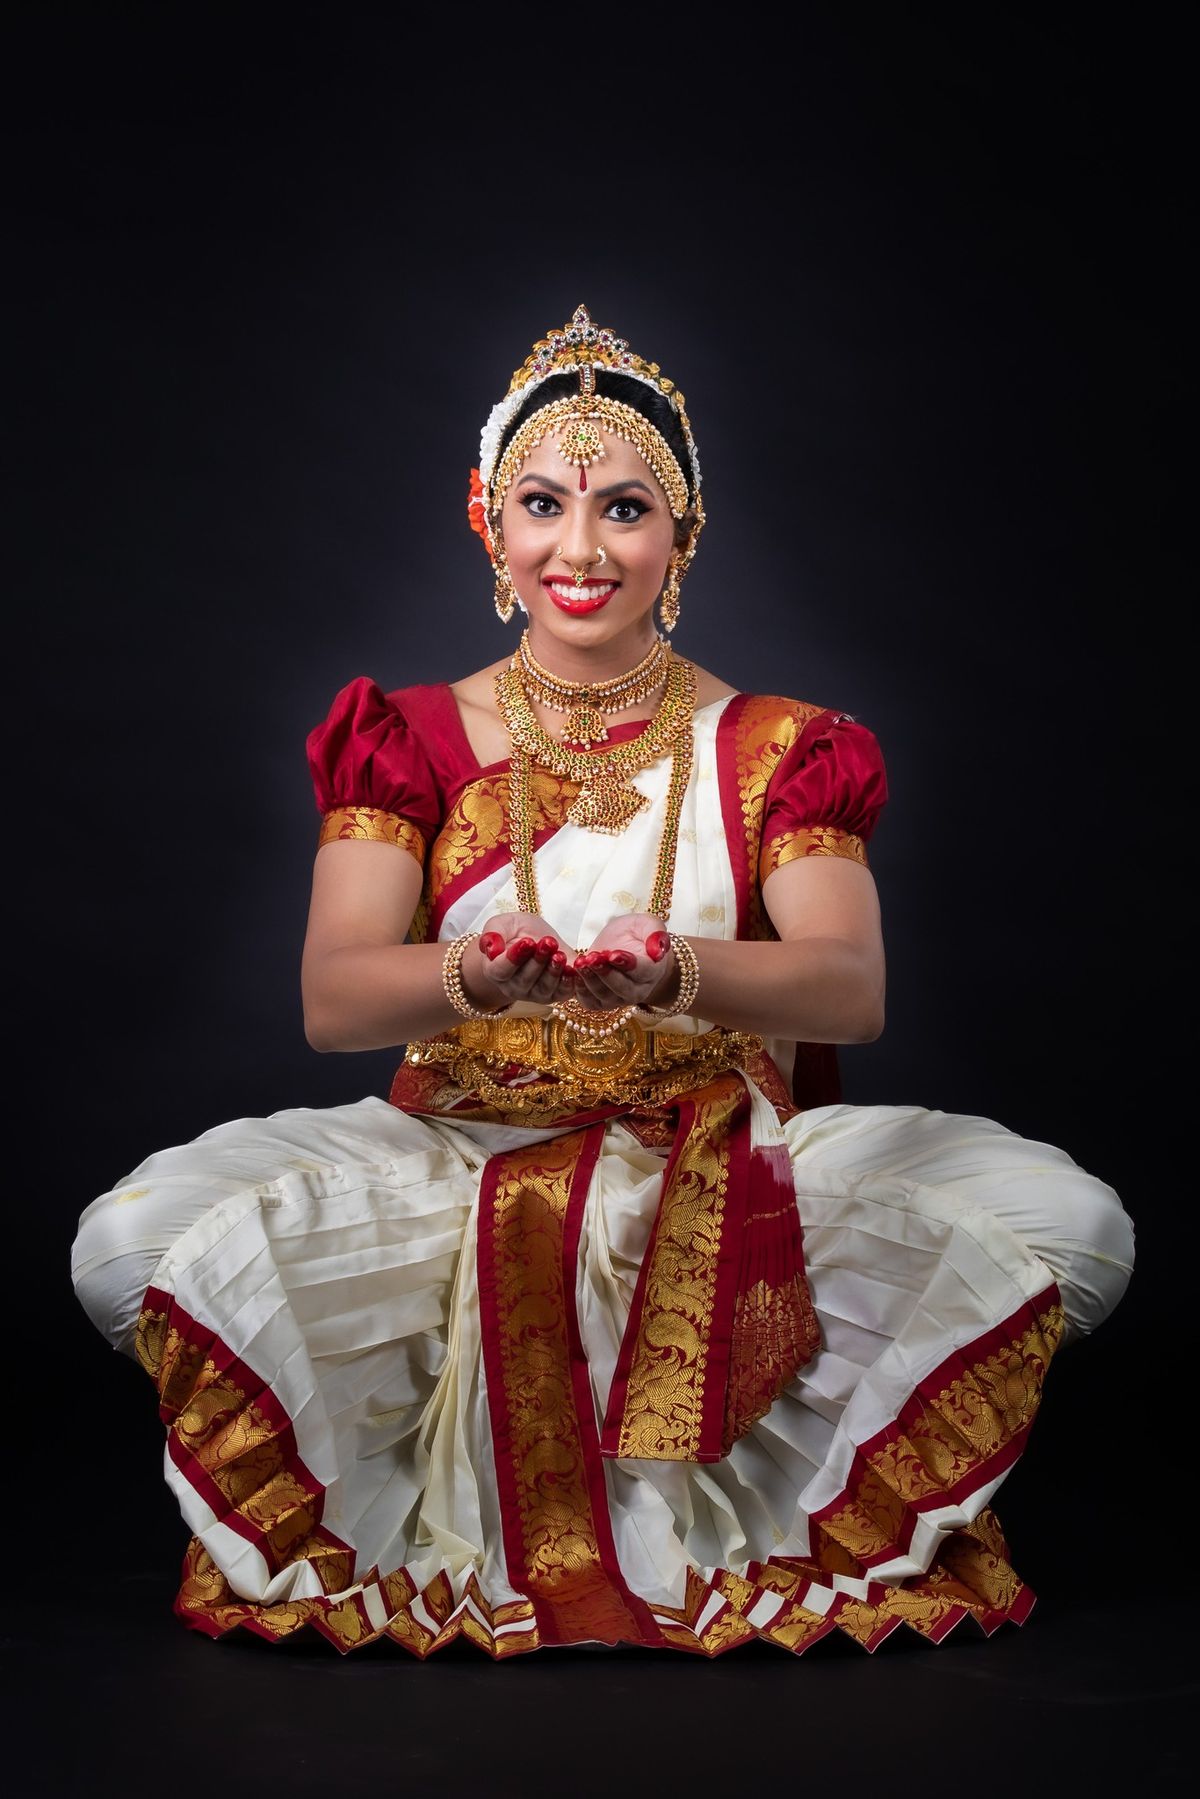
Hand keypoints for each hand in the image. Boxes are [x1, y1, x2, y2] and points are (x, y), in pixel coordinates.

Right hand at [460, 913, 575, 1012]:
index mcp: (495, 971)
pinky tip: (571, 968)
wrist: (539, 939)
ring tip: (559, 953)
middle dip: (537, 961)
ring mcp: (535, 993)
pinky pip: (561, 993)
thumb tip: (491, 948)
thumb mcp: (503, 924)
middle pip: (524, 980)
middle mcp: (513, 987)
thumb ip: (492, 933)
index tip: (526, 942)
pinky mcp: (555, 994)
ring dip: (552, 971)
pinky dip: (567, 982)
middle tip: (548, 942)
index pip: (500, 970)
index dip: (514, 958)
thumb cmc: (517, 932)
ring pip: (543, 988)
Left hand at [568, 914, 680, 1013]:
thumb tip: (658, 951)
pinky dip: (580, 989)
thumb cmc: (637, 935)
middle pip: (622, 988)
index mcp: (652, 971)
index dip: (627, 964)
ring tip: (581, 962)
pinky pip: (589, 1002)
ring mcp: (618, 999)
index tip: (613, 954)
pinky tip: (574, 973)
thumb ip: (656, 933)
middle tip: (593, 958)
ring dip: (591, 980)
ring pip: (604, 995)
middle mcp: (637, 990)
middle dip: (605, 973)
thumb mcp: (648, 924)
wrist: (624, 947)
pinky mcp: (600, 1002)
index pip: (642, 971)